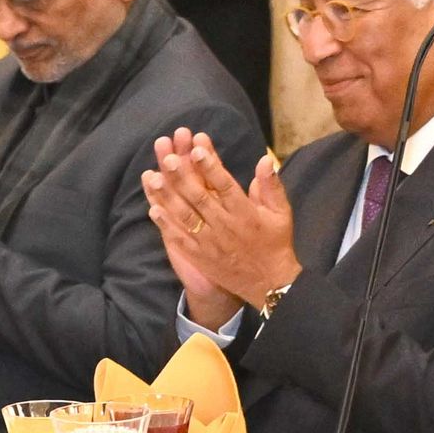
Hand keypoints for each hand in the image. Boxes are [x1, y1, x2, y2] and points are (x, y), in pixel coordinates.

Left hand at [142, 127, 299, 324]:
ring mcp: (210, 243)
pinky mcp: (200, 257)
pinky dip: (166, 225)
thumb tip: (264, 159)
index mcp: (245, 212)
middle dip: (182, 177)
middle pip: (199, 198)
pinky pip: (180, 239)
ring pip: (185, 217)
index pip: (225, 185)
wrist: (269, 284)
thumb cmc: (275, 243)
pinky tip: (153, 210)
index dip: (210, 166)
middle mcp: (225, 226)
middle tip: (167, 158)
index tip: (197, 148)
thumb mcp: (281, 213)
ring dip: (168, 197)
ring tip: (153, 178)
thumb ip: (271, 186)